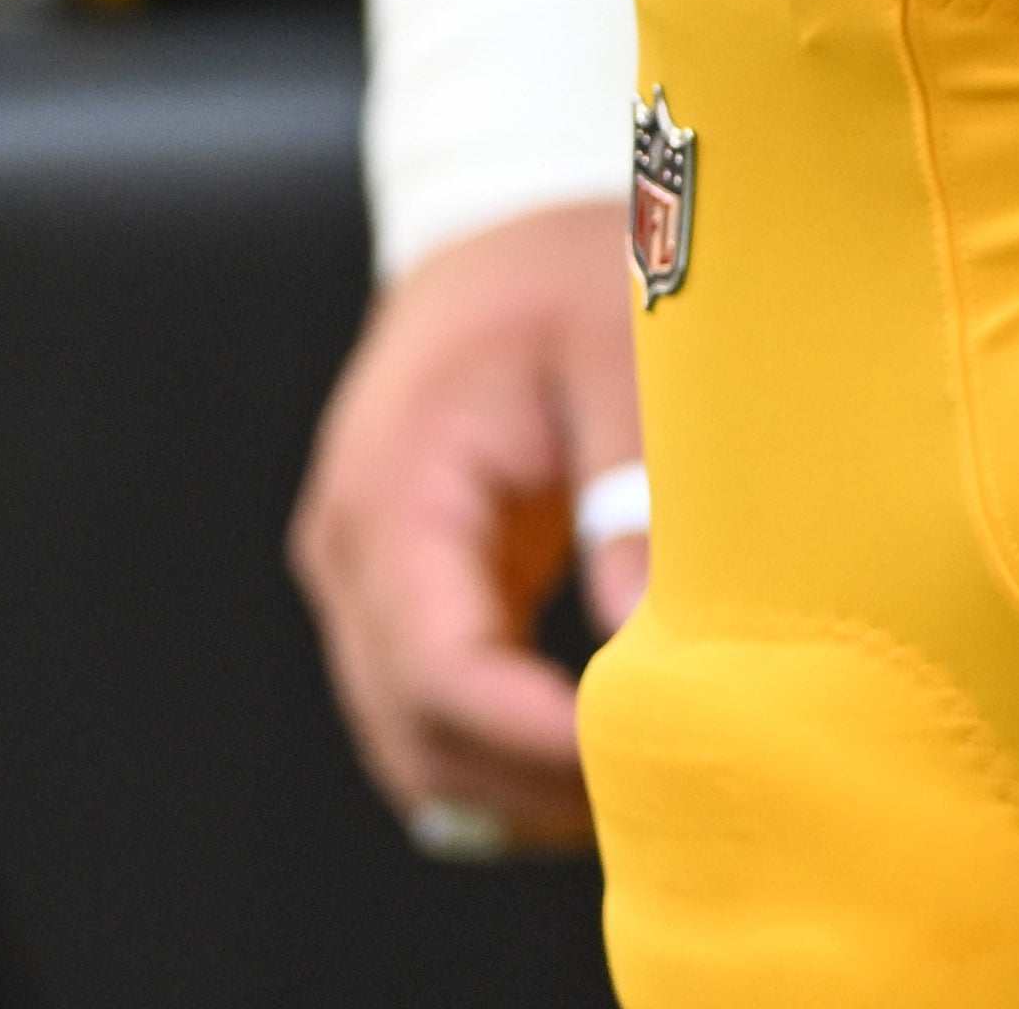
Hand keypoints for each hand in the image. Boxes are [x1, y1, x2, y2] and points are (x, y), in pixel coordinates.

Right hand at [288, 203, 643, 855]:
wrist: (499, 226)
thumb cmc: (563, 274)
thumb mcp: (617, 349)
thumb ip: (630, 485)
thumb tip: (647, 637)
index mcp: (395, 489)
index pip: (439, 671)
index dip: (534, 741)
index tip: (640, 762)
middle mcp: (350, 552)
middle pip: (416, 735)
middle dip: (535, 786)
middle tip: (667, 793)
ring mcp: (362, 582)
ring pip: (413, 749)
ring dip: (517, 790)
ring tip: (640, 784)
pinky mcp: (395, 598)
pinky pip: (428, 716)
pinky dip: (501, 759)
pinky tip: (595, 756)